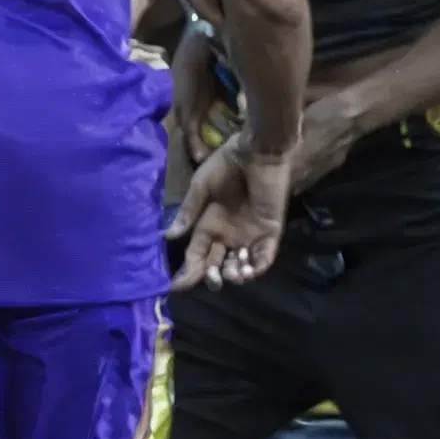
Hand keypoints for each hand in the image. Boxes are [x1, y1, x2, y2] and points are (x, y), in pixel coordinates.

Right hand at [169, 137, 289, 287]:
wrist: (256, 152)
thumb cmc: (226, 165)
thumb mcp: (201, 187)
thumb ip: (189, 212)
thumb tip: (170, 236)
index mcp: (208, 225)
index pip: (197, 254)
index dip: (188, 271)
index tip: (177, 285)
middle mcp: (227, 234)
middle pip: (217, 264)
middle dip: (212, 277)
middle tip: (212, 279)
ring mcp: (249, 235)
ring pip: (239, 265)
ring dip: (234, 274)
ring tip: (232, 274)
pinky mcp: (269, 232)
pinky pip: (264, 256)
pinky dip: (257, 267)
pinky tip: (249, 270)